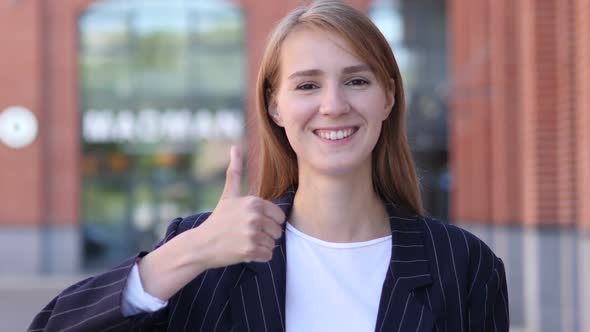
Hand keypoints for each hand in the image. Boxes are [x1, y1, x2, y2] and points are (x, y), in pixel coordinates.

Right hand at [194, 146, 285, 267]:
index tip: (252, 223)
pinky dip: (259, 257)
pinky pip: (268, 255)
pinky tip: (244, 252)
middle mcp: (254, 216)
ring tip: (244, 242)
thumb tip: (235, 147)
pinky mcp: (249, 250)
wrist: (201, 244)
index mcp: (254, 202)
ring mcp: (252, 234)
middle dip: (265, 235)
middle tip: (246, 234)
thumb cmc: (218, 219)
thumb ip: (235, 172)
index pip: (279, 216)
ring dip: (261, 246)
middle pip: (277, 231)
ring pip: (273, 244)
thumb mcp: (228, 195)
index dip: (268, 222)